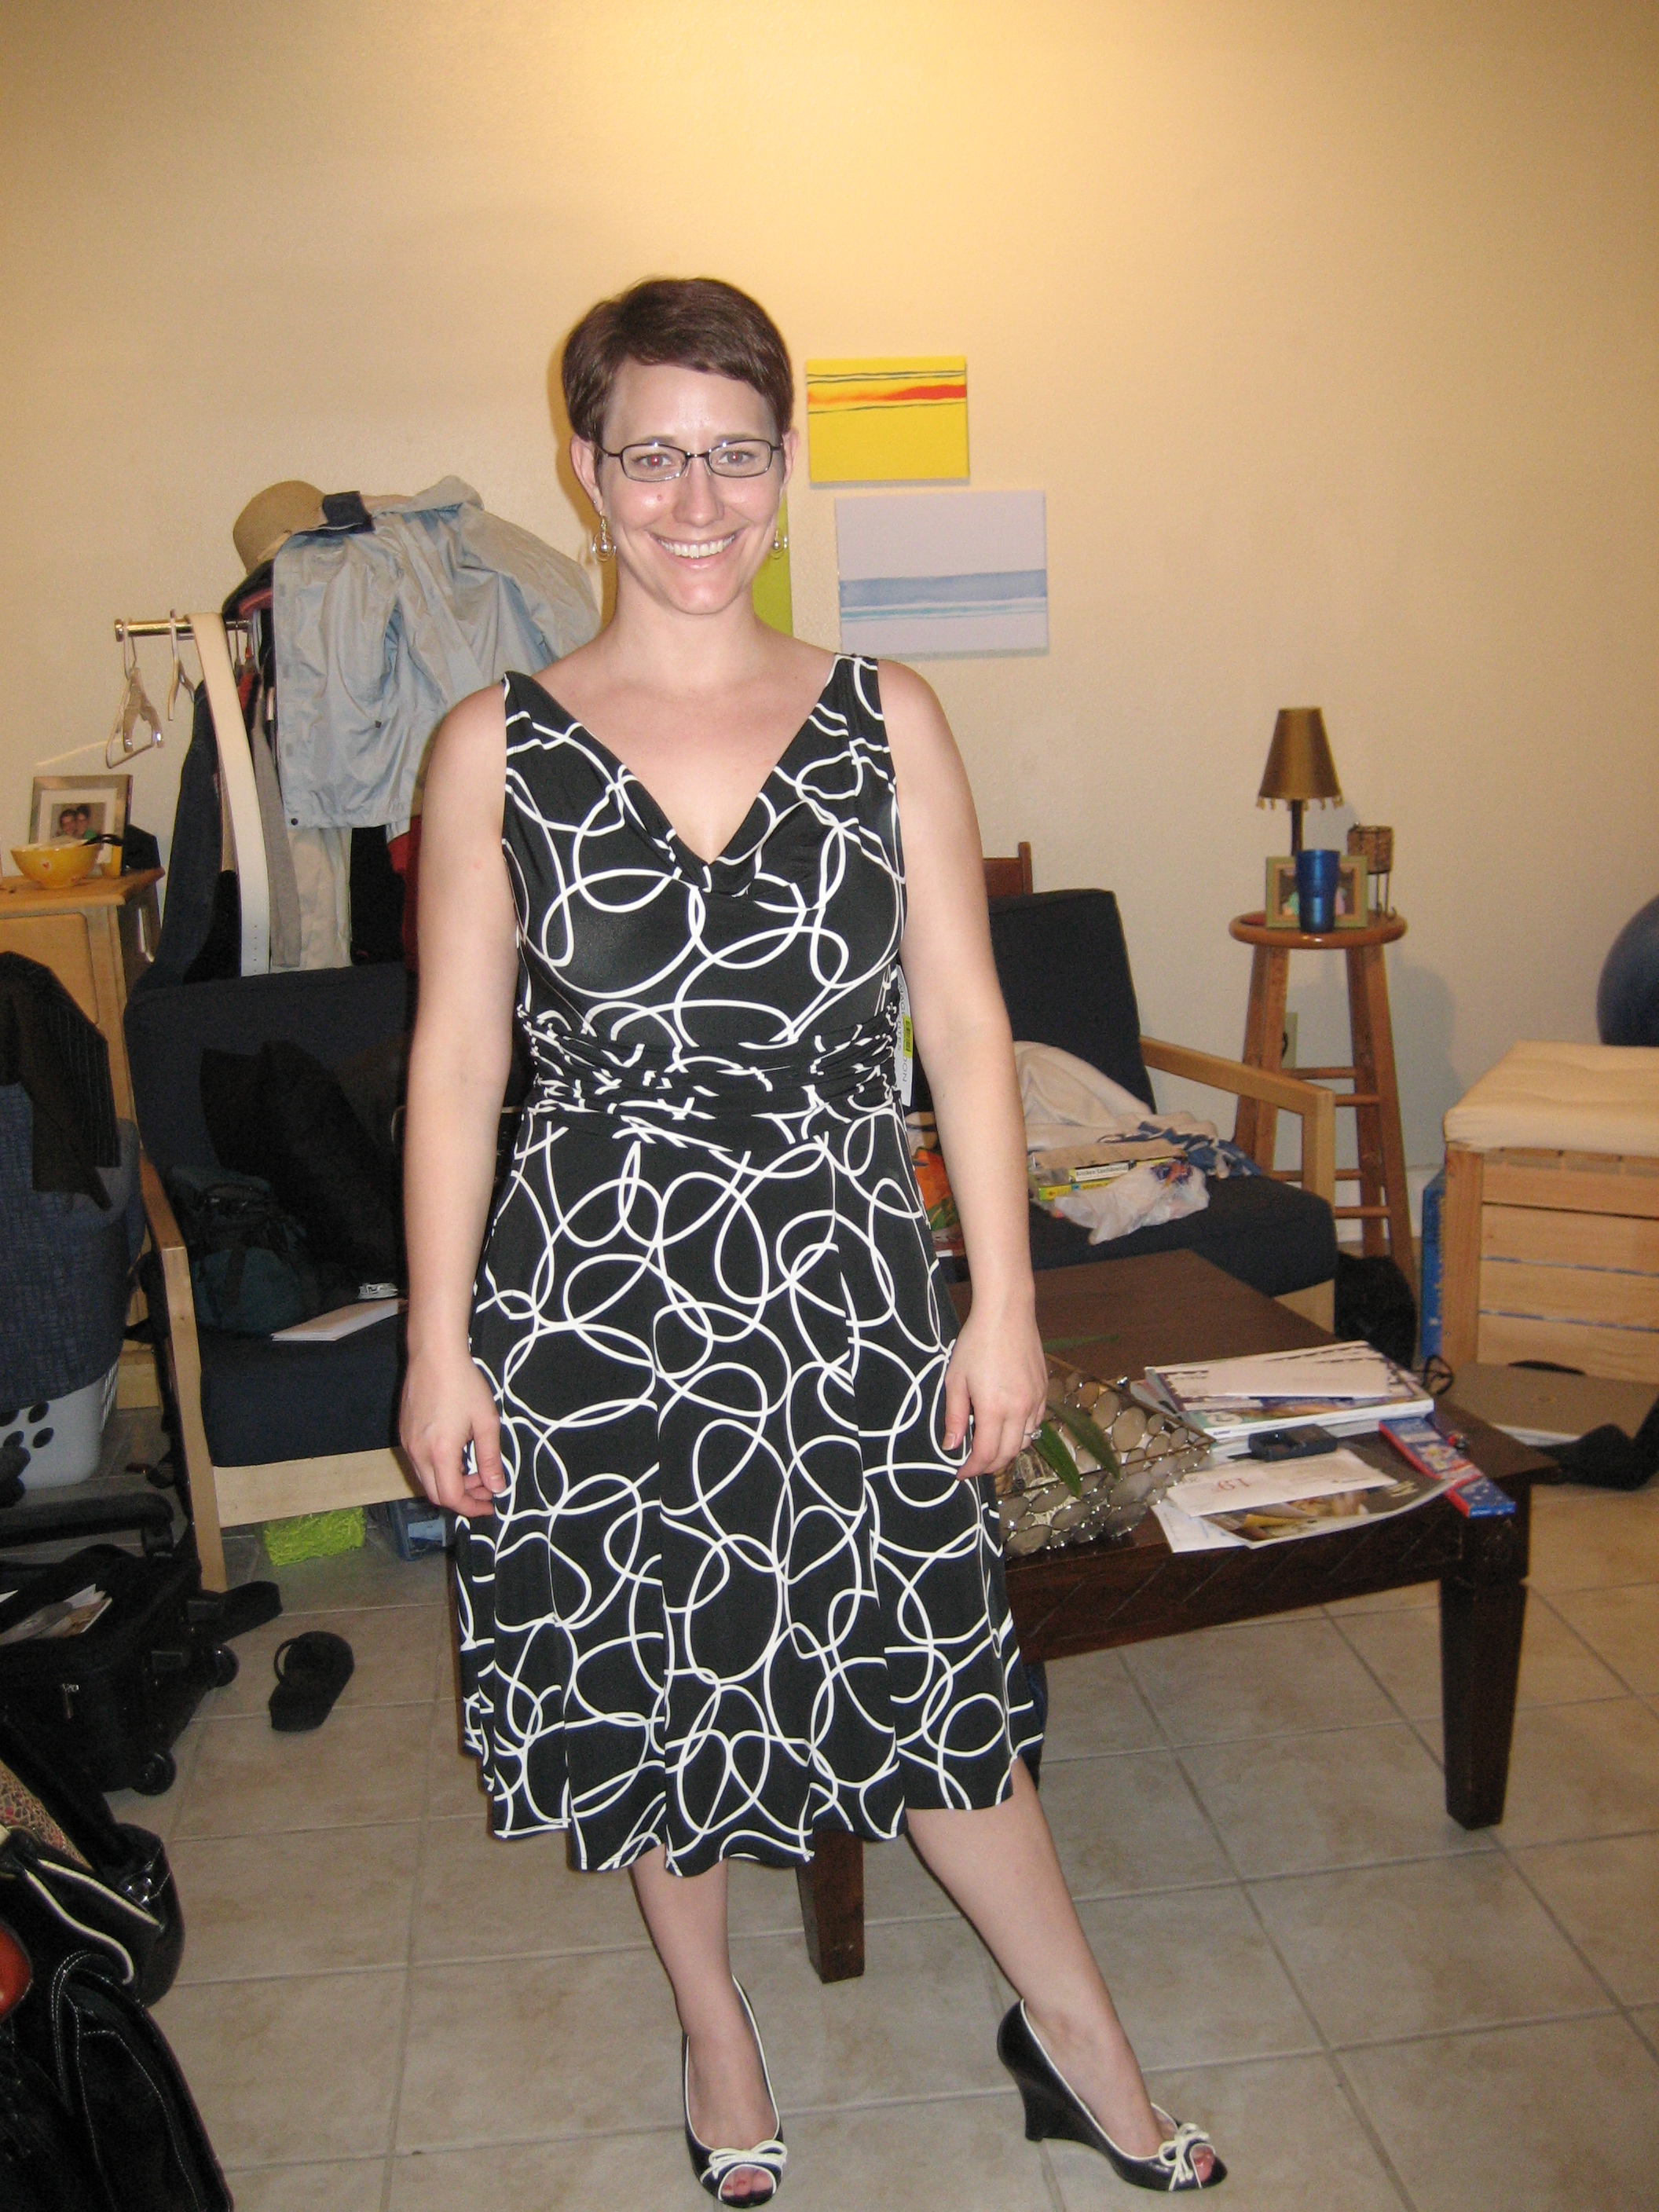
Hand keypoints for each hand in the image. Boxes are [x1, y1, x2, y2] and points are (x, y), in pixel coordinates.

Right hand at [399, 1346, 505, 1517]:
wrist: (434, 1354)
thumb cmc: (464, 1384)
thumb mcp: (486, 1421)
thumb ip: (490, 1458)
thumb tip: (496, 1487)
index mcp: (440, 1453)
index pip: (452, 1497)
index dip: (472, 1507)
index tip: (490, 1504)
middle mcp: (418, 1453)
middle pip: (435, 1494)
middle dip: (463, 1497)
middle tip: (485, 1487)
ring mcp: (407, 1443)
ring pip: (426, 1479)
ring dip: (450, 1483)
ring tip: (474, 1469)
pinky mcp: (404, 1433)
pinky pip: (419, 1463)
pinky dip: (438, 1469)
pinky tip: (456, 1454)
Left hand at [941, 1300, 1047, 1480]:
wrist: (1007, 1313)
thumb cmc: (976, 1343)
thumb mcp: (955, 1379)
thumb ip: (954, 1416)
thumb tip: (951, 1446)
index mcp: (995, 1408)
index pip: (986, 1454)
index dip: (972, 1469)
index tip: (960, 1473)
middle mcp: (1020, 1409)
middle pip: (1008, 1454)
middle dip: (990, 1467)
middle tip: (973, 1466)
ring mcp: (1036, 1400)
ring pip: (1025, 1441)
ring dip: (1007, 1452)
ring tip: (989, 1449)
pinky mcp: (1044, 1390)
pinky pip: (1036, 1423)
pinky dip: (1022, 1433)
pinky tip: (1008, 1428)